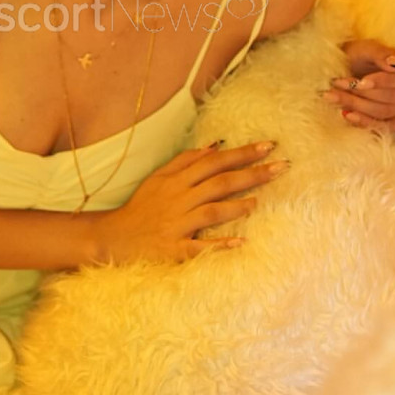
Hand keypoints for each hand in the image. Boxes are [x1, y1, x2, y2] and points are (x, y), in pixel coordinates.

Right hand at [89, 141, 289, 264]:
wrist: (113, 238)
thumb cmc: (141, 207)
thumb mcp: (158, 178)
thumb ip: (185, 161)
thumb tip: (215, 146)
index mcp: (177, 180)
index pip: (215, 162)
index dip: (242, 153)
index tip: (269, 146)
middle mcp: (179, 199)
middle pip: (219, 183)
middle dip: (252, 174)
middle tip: (281, 167)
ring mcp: (177, 225)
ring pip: (211, 211)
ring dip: (237, 206)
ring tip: (259, 202)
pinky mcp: (173, 249)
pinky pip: (198, 246)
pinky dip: (218, 244)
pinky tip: (239, 243)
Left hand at [321, 39, 394, 132]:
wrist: (348, 67)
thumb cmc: (360, 55)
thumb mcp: (366, 48)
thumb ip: (380, 54)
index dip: (387, 81)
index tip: (362, 81)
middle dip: (364, 92)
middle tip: (338, 85)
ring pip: (386, 111)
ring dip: (357, 105)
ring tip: (333, 96)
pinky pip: (385, 127)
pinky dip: (365, 122)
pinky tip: (347, 114)